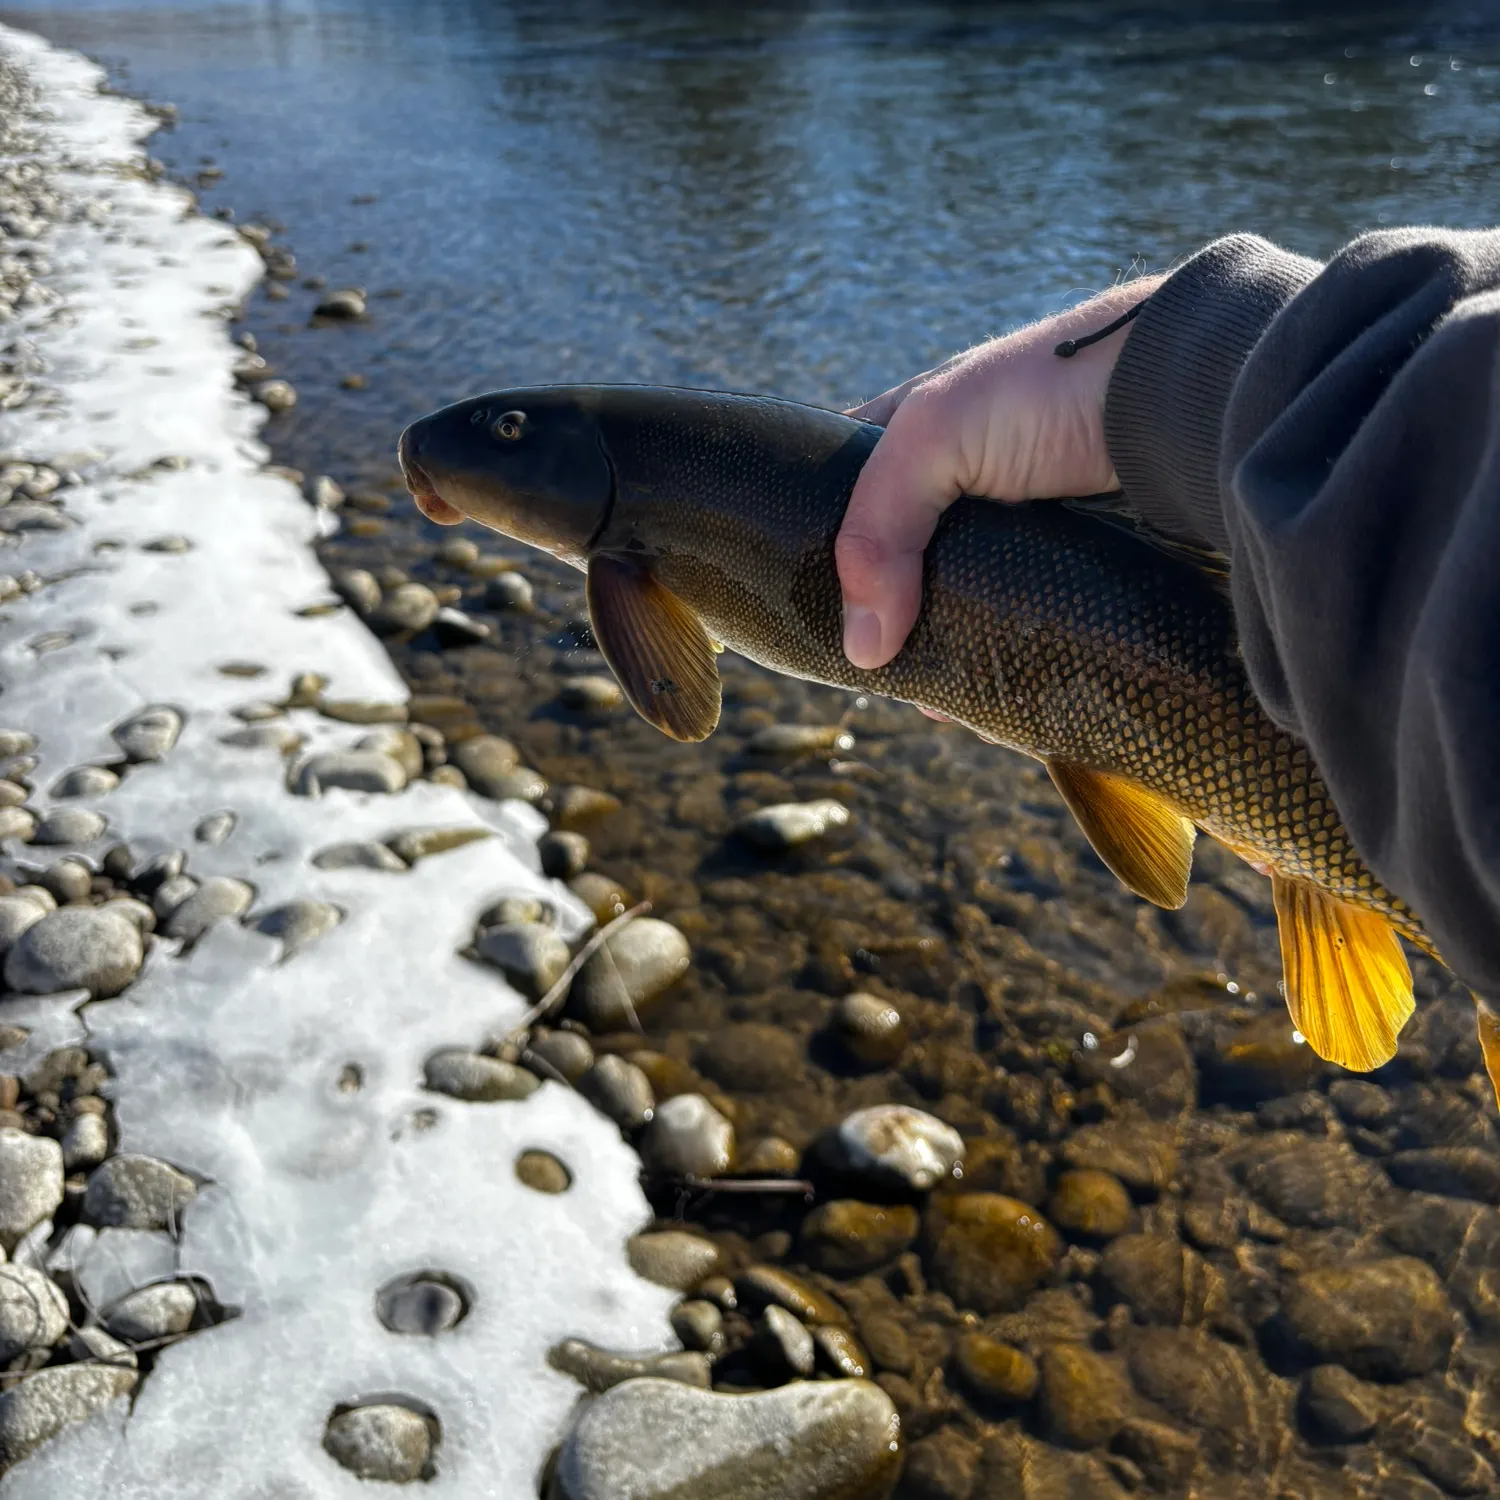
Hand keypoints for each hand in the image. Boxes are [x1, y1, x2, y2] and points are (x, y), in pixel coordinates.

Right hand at [835, 276, 1162, 668]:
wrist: (1178, 400)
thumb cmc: (1048, 392)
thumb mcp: (934, 435)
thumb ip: (878, 528)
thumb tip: (863, 648)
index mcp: (909, 439)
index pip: (841, 502)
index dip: (819, 551)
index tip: (812, 611)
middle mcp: (954, 487)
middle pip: (894, 570)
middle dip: (882, 622)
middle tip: (878, 672)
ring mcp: (1007, 534)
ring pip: (952, 609)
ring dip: (939, 656)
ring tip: (935, 701)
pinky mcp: (1057, 571)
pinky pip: (1012, 630)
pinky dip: (995, 665)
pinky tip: (984, 701)